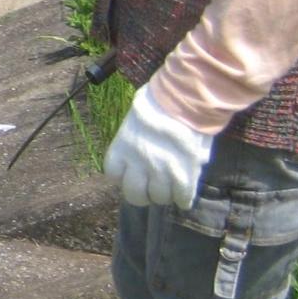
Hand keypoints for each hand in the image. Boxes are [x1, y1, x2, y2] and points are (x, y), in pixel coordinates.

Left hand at [104, 82, 215, 209]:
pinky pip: (180, 197)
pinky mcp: (182, 175)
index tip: (134, 174)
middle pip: (134, 194)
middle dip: (143, 194)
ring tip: (171, 189)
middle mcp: (136, 163)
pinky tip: (184, 198)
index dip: (124, 177)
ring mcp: (159, 171)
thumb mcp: (135, 121)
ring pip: (159, 197)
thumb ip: (136, 143)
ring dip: (165, 195)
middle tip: (153, 189)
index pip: (113, 175)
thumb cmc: (158, 102)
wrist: (184, 98)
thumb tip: (146, 157)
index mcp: (120, 148)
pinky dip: (183, 199)